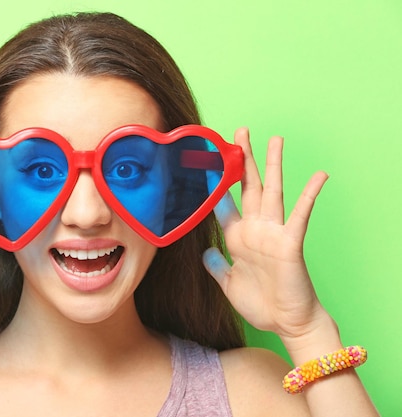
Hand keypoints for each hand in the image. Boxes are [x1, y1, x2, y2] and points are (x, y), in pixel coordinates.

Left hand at [203, 127, 329, 340]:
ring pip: (272, 192)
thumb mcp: (229, 283)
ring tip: (274, 139)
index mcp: (238, 237)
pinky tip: (318, 176)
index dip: (215, 184)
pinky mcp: (291, 243)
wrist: (286, 323)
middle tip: (238, 133)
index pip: (224, 203)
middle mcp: (255, 229)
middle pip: (248, 187)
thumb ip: (217, 266)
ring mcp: (274, 233)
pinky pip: (300, 215)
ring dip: (273, 166)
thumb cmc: (260, 304)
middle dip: (243, 160)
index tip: (205, 162)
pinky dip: (309, 195)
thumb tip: (206, 251)